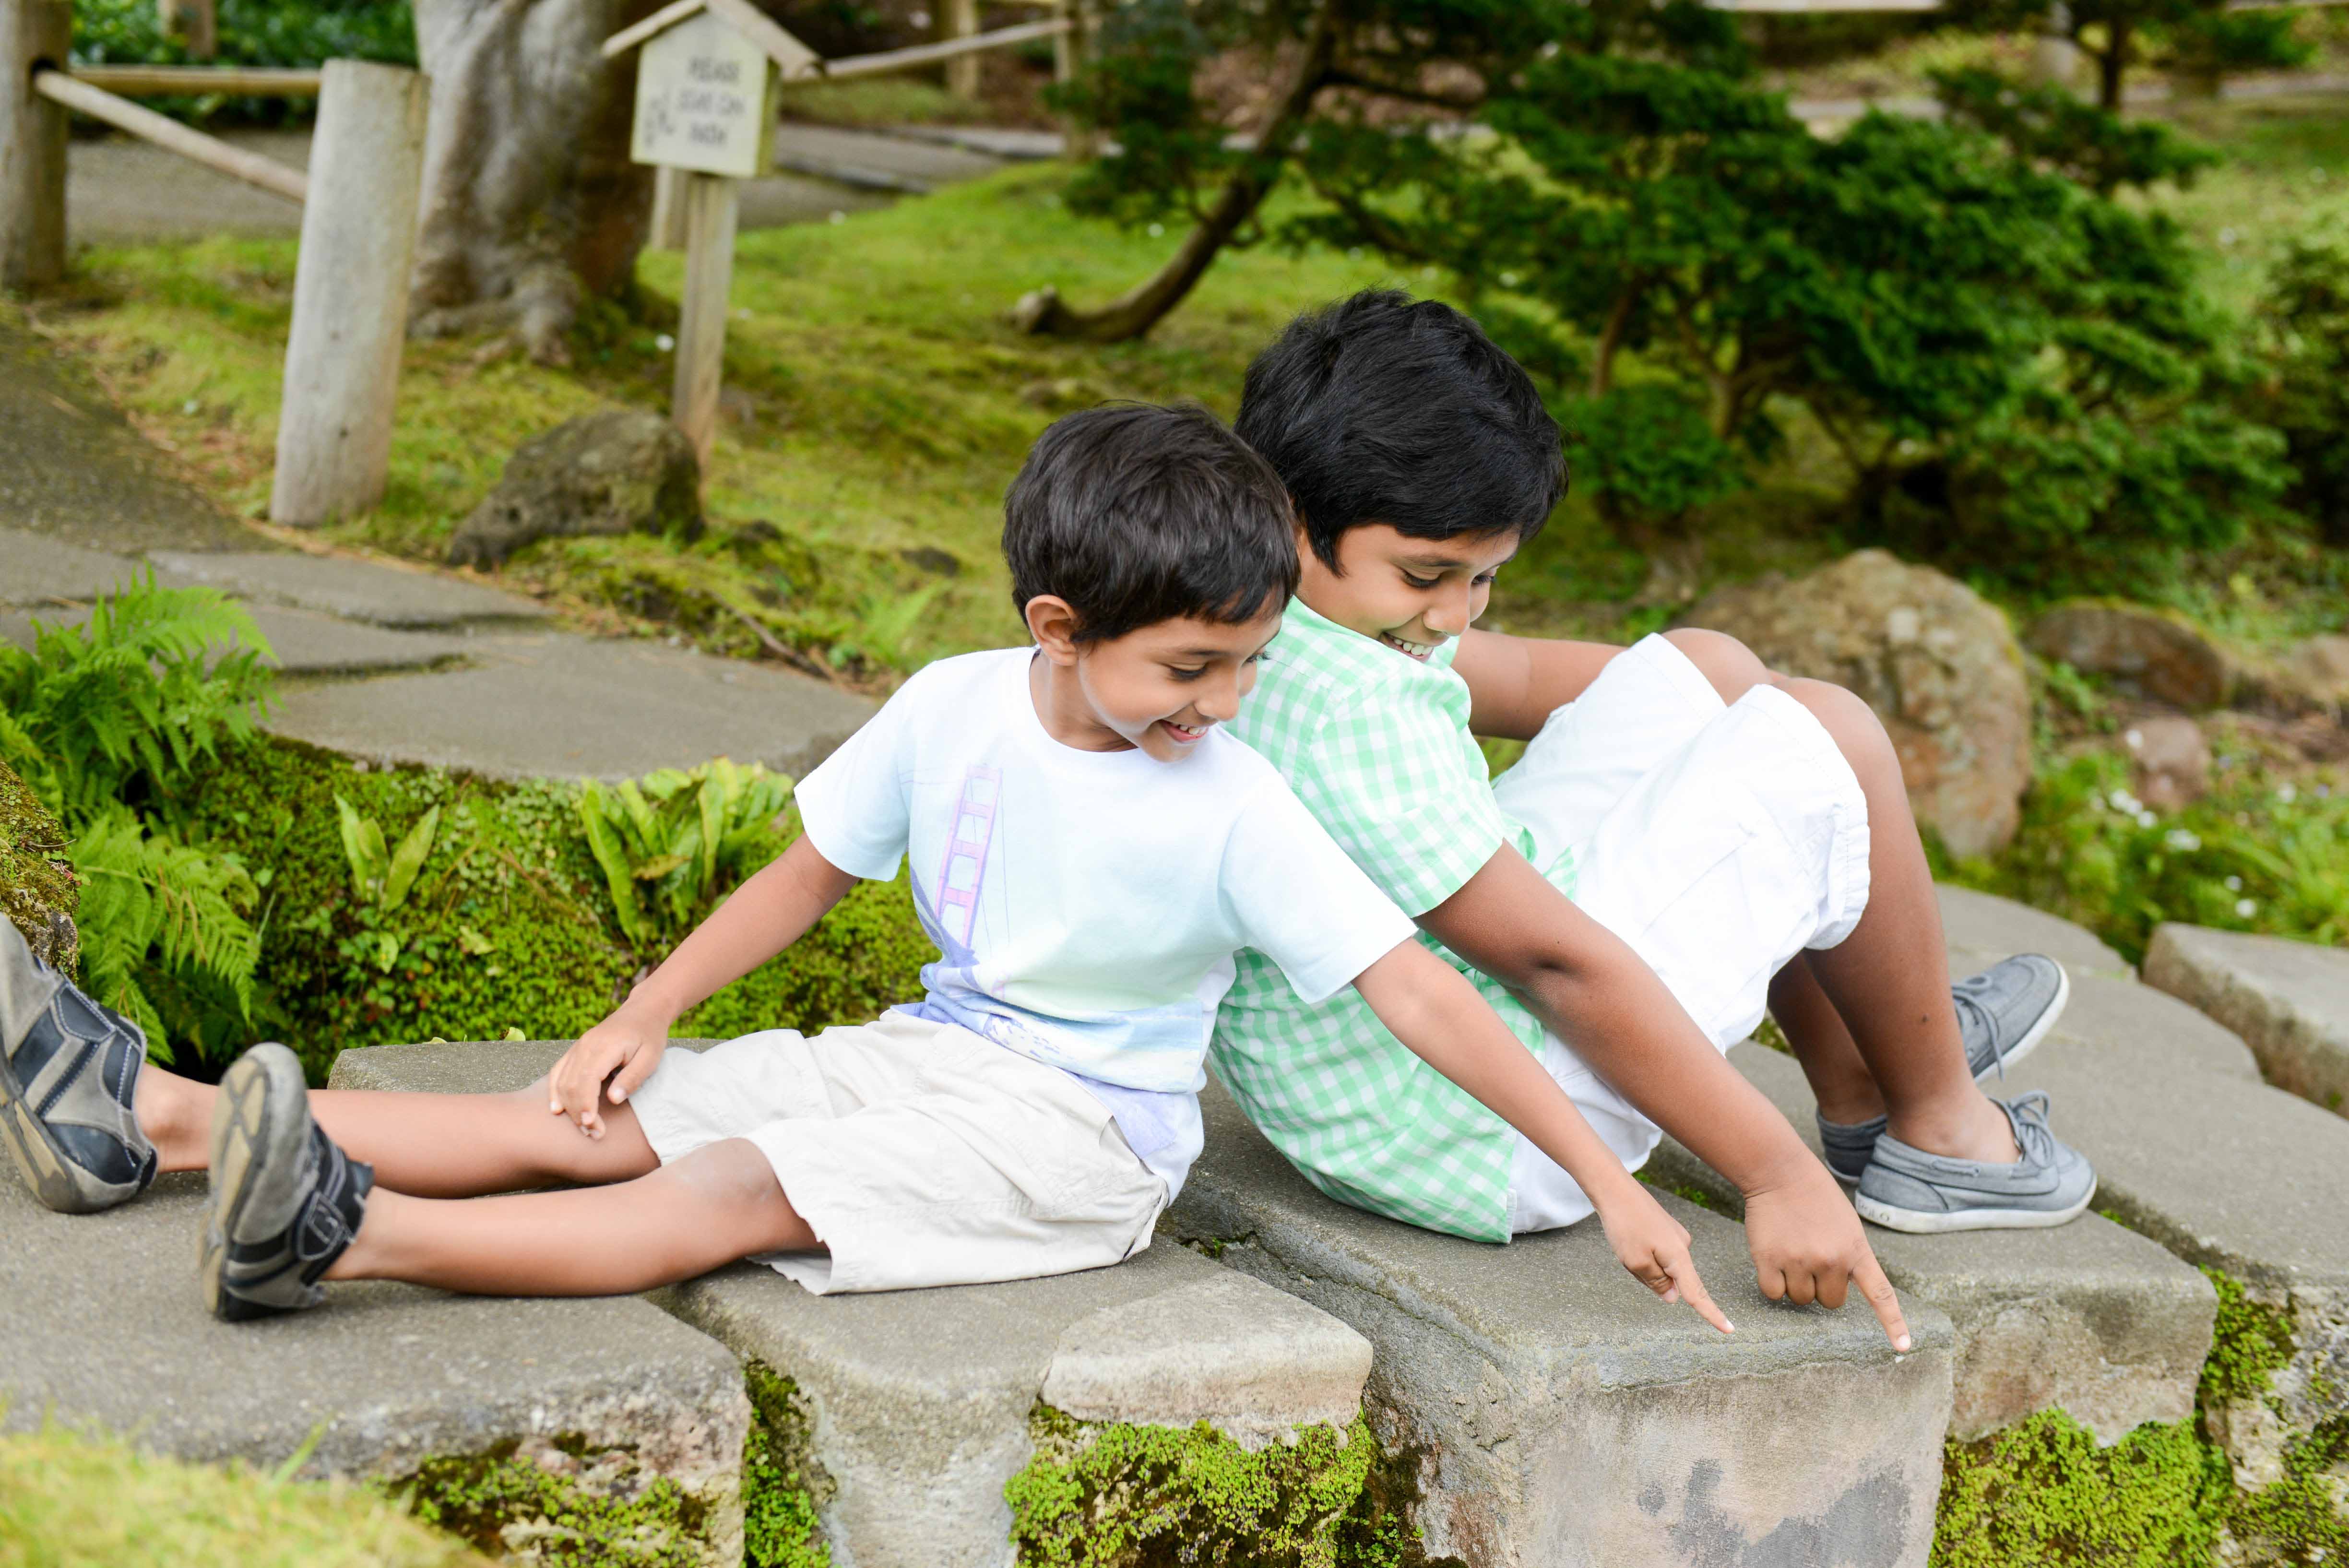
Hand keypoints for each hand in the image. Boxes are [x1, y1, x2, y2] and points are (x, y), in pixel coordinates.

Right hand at [548, 1005, 669, 1137]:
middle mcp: (585, 1045)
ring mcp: (578, 1046)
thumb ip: (632, 1078)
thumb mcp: (650, 1058)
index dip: (586, 1105)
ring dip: (568, 1106)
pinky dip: (555, 1091)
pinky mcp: (577, 1049)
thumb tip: (613, 1100)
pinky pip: (558, 1071)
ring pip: (562, 1080)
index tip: (591, 1125)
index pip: (587, 1080)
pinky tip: (556, 1109)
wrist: (643, 1011)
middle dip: (578, 1112)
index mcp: (604, 1047)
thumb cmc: (650, 1036)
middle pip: (572, 1084)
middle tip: (593, 1134)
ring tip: (582, 1127)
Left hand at [1593, 1181, 1732, 1334]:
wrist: (1615, 1189)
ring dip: (1642, 1265)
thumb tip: (1673, 1297)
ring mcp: (1675, 1237)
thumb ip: (1656, 1283)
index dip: (1712, 1314)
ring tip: (1625, 1243)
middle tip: (1627, 1257)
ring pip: (1661, 1267)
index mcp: (1679, 1257)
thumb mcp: (1635, 1262)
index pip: (1697, 1294)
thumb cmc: (1625, 1225)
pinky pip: (1656, 1254)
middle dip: (1649, 1278)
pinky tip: (1628, 1239)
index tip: (1729, 1330)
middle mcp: (1683, 1246)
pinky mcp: (1666, 1231)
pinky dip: (1642, 1255)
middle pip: (1671, 1280)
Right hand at [1740, 1161, 1910, 1350]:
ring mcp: (1800, 1261)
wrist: (1781, 1173)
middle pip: (1830, 1302)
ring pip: (1801, 1299)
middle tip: (1812, 1259)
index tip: (1903, 1347)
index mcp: (1856, 1251)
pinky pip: (1774, 1293)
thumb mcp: (1847, 1226)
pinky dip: (1773, 1283)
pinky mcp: (1770, 1260)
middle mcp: (1831, 1260)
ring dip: (1795, 1283)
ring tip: (1792, 1251)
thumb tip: (1835, 1292)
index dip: (1893, 1323)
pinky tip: (1772, 1258)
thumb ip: (1850, 1257)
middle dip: (1821, 1287)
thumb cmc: (1816, 1198)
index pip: (1881, 1294)